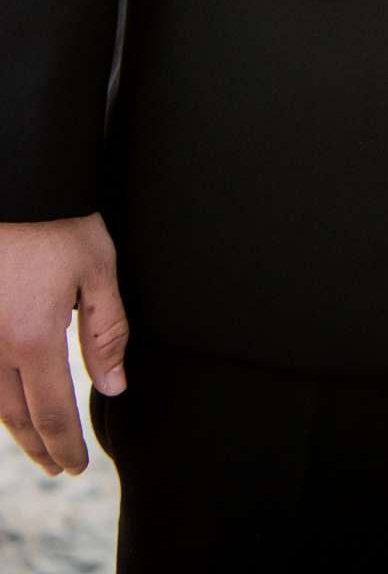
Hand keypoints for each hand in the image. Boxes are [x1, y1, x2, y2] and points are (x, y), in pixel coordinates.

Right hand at [0, 213, 127, 474]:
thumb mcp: (98, 270)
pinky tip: (8, 397)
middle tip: (58, 465)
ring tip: (35, 439)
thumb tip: (114, 386)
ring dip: (14, 425)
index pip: (53, 412)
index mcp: (34, 338)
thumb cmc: (59, 221)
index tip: (77, 466)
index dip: (65, 445)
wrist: (16, 183)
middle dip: (40, 445)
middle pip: (16, 414)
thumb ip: (107, 332)